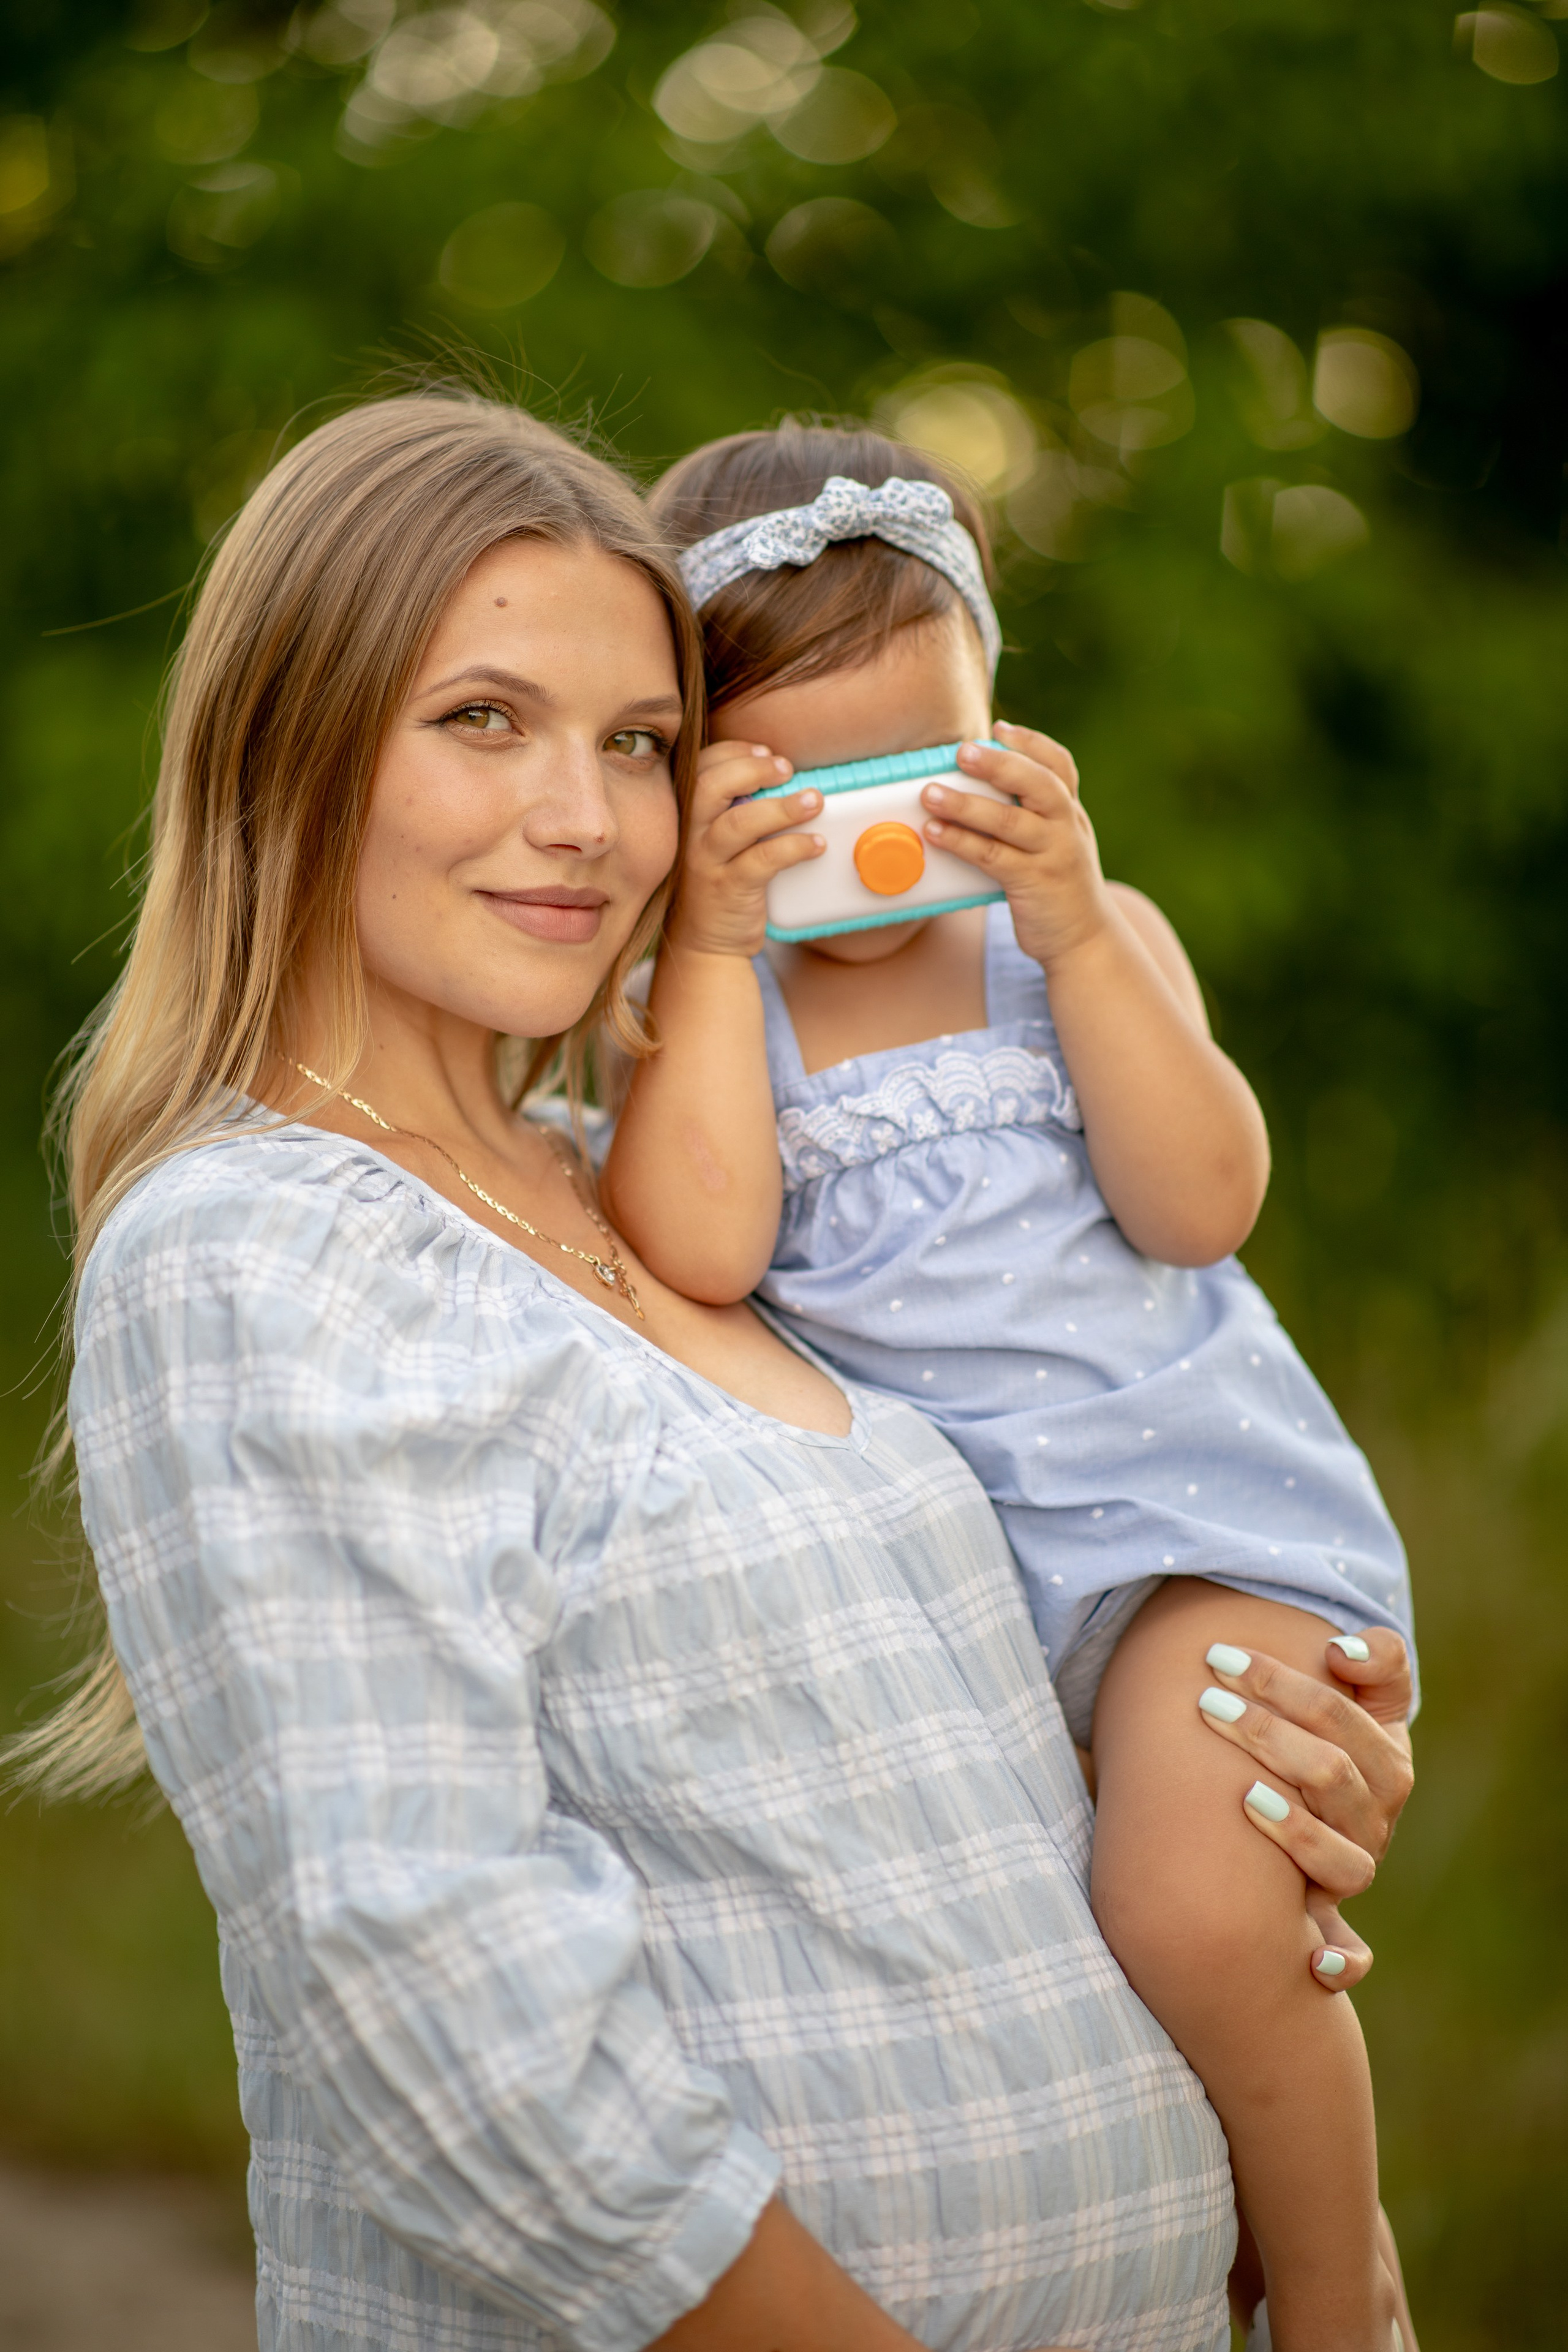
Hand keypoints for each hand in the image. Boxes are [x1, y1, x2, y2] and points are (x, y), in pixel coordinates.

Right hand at [668, 740, 823, 959]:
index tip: (765, 751)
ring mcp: (706, 862)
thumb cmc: (719, 881)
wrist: (705, 942)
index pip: (701, 767)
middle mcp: (690, 834)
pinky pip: (762, 861)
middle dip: (752, 768)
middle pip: (711, 786)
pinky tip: (816, 844)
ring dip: (781, 807)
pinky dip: (793, 847)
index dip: (734, 752)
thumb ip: (735, 807)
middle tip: (786, 769)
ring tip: (814, 801)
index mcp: (687, 814)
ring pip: (739, 823)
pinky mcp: (728, 889)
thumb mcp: (718, 839)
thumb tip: (779, 773)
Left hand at [918, 719, 1110, 972]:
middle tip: (962, 751)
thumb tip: (977, 787)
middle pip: (1038, 783)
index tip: (999, 728)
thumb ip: (1032, 816)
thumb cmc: (1058, 887)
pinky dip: (961, 842)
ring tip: (930, 793)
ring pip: (1010, 820)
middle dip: (999, 763)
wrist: (1084, 940)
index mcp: (1070, 813)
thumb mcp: (1057, 843)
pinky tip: (935, 832)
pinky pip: (993, 858)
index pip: (1059, 765)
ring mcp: (1053, 855)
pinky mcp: (1035, 884)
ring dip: (966, 804)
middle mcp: (1067, 827)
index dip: (1031, 743)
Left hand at [1198, 1628, 1414, 1991]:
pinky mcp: (1330, 1920)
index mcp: (1385, 1759)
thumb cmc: (1320, 1737)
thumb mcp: (1354, 1695)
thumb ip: (1374, 1661)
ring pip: (1342, 1858)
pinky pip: (1350, 1953)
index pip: (1346, 1715)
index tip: (1225, 1654)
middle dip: (1267, 1731)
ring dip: (1294, 1830)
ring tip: (1242, 1793)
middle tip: (1205, 1696)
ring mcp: (1354, 1870)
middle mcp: (1375, 1819)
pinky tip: (1312, 1959)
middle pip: (1334, 1774)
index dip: (1290, 1685)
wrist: (1306, 1807)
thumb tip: (1345, 1651)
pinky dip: (1340, 1959)